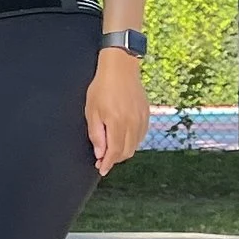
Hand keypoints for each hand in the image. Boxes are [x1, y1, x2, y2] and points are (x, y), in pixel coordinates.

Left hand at [86, 52, 149, 175]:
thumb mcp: (92, 111)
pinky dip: (132, 142)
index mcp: (118, 123)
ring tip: (111, 149)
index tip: (101, 169)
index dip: (108, 163)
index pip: (115, 152)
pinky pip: (141, 136)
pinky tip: (122, 139)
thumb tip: (100, 153)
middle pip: (126, 152)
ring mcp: (142, 119)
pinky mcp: (146, 115)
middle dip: (114, 159)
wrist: (120, 69)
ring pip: (134, 145)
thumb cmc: (102, 88)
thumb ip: (96, 134)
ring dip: (123, 151)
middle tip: (103, 159)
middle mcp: (133, 123)